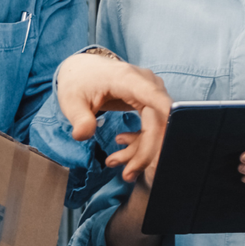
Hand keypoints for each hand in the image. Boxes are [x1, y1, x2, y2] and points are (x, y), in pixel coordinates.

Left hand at [54, 52, 171, 181]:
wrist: (82, 70)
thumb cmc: (78, 82)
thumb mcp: (71, 101)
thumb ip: (79, 119)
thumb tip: (82, 135)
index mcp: (127, 78)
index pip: (154, 97)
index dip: (167, 117)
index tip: (172, 140)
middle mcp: (146, 83)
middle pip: (159, 122)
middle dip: (146, 152)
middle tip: (127, 175)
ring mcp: (151, 92)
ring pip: (159, 127)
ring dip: (141, 151)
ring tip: (114, 163)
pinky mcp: (150, 101)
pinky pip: (154, 126)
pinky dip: (141, 142)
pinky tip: (121, 146)